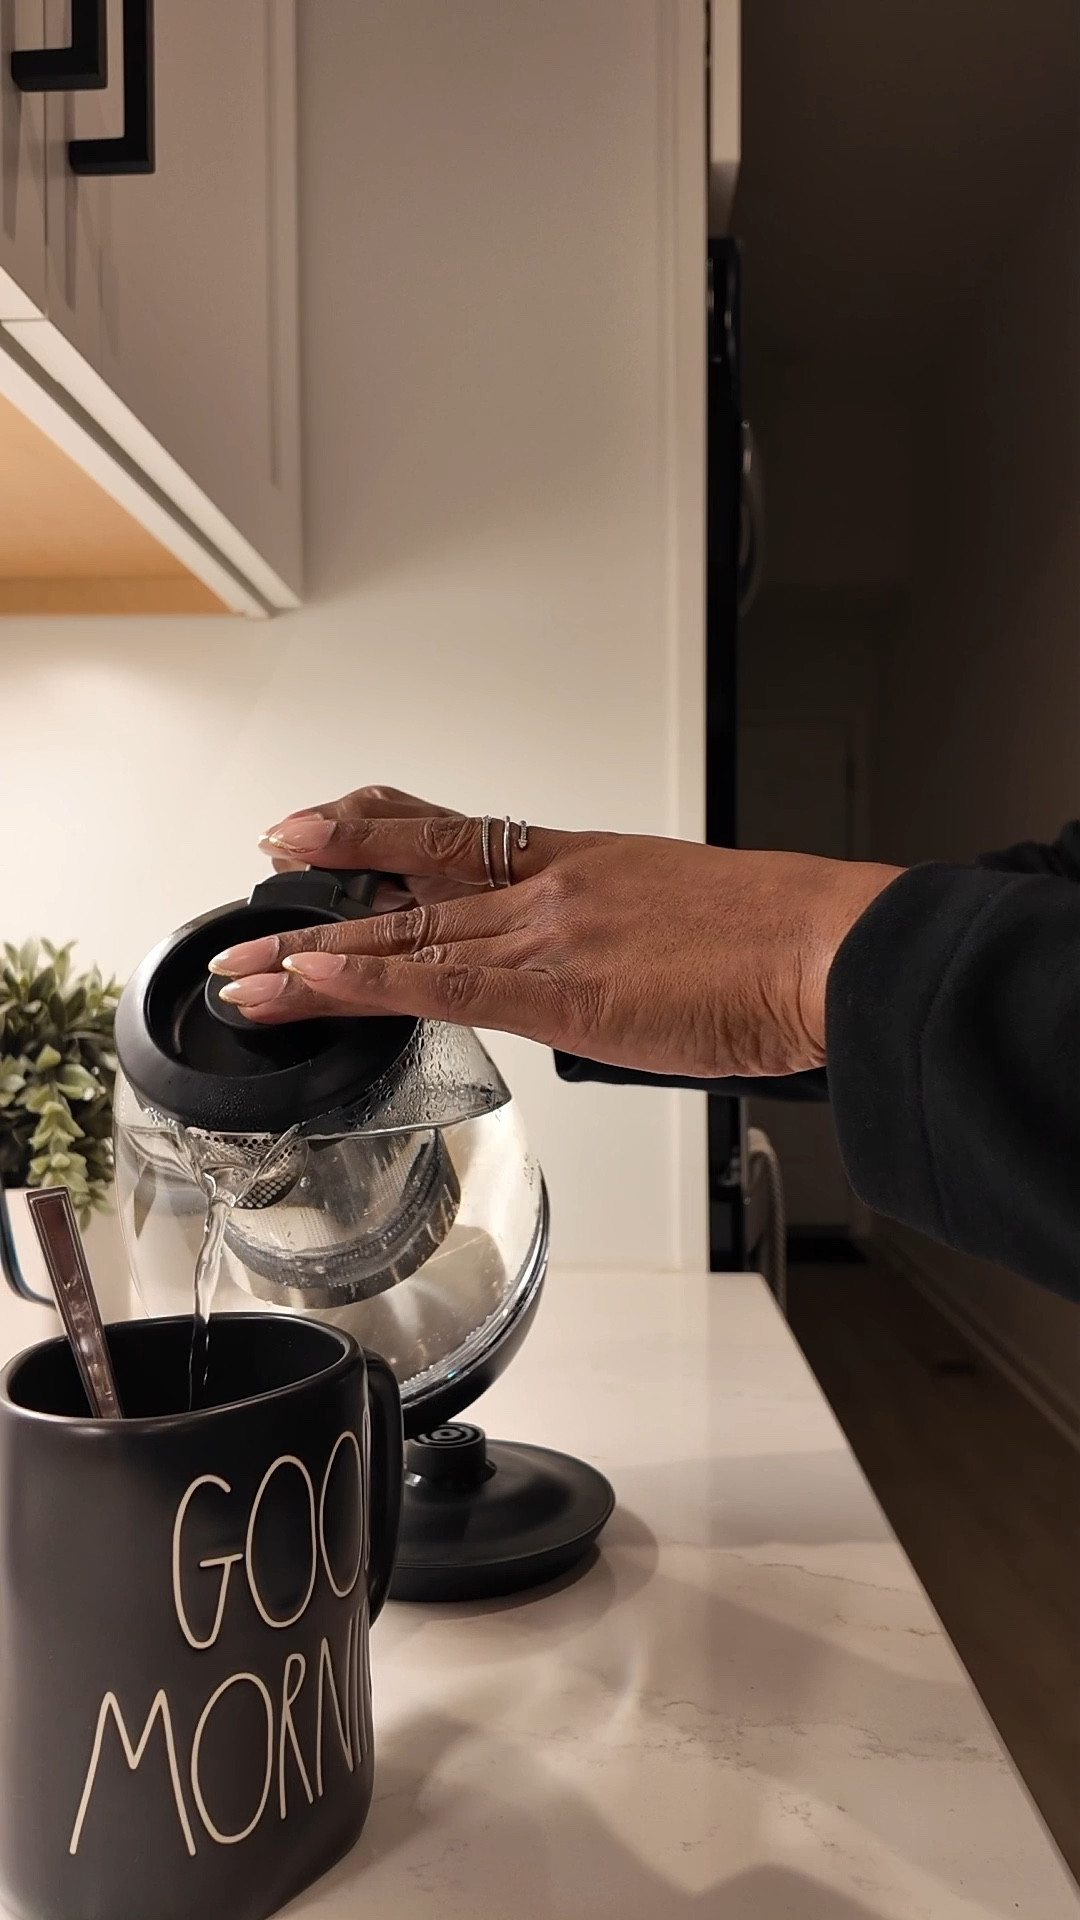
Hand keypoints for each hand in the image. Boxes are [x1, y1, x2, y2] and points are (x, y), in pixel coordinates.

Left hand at [213, 795, 901, 1079]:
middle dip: (329, 873)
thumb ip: (623, 939)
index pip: (462, 834)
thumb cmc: (780, 941)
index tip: (333, 819)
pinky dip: (362, 980)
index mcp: (584, 862)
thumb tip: (602, 973)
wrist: (826, 949)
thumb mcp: (685, 919)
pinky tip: (310, 982)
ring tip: (249, 968)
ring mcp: (543, 930)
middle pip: (413, 870)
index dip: (386, 825)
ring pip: (403, 933)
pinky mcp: (550, 984)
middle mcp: (549, 884)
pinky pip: (432, 979)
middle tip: (265, 861)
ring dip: (316, 953)